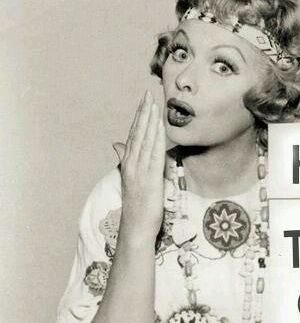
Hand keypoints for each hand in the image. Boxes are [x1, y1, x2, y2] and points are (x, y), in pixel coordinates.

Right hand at [117, 91, 165, 239]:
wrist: (136, 228)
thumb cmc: (137, 206)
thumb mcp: (130, 179)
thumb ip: (125, 160)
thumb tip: (116, 144)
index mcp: (128, 163)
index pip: (134, 135)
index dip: (139, 117)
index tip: (144, 101)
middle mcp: (132, 164)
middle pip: (138, 133)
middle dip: (144, 113)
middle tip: (148, 94)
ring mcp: (140, 171)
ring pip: (145, 141)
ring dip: (150, 121)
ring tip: (154, 104)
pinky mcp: (150, 179)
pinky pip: (155, 155)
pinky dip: (157, 140)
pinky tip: (160, 127)